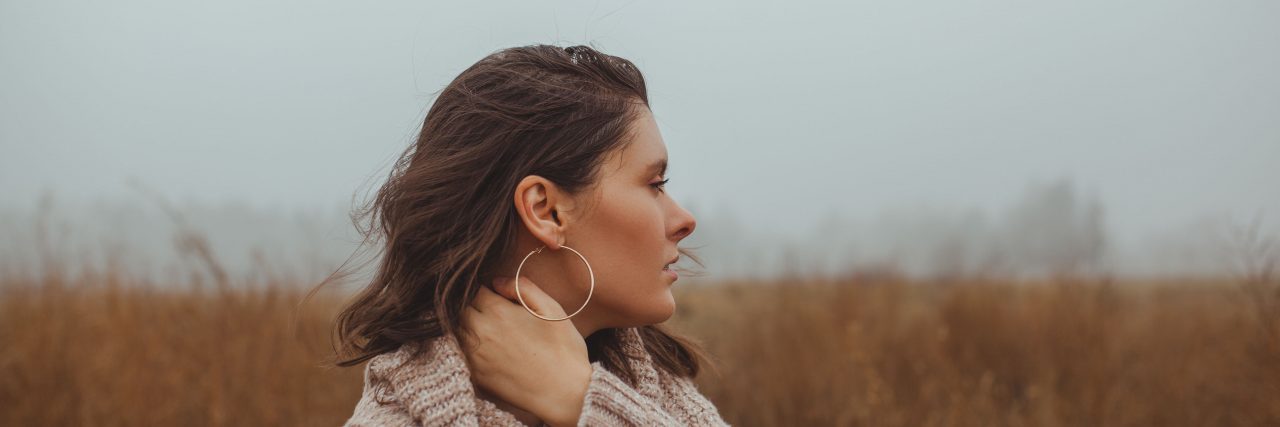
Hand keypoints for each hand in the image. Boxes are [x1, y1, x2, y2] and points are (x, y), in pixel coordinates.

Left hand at [460, 276, 592, 426]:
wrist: (564, 392)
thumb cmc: (563, 348)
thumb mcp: (551, 308)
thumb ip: (522, 287)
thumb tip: (496, 281)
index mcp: (497, 310)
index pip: (478, 290)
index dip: (490, 293)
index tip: (503, 301)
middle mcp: (480, 330)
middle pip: (464, 309)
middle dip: (478, 309)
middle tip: (500, 318)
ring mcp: (475, 354)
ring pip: (459, 330)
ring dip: (472, 328)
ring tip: (495, 335)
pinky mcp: (475, 373)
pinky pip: (461, 352)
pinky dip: (471, 348)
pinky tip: (491, 352)